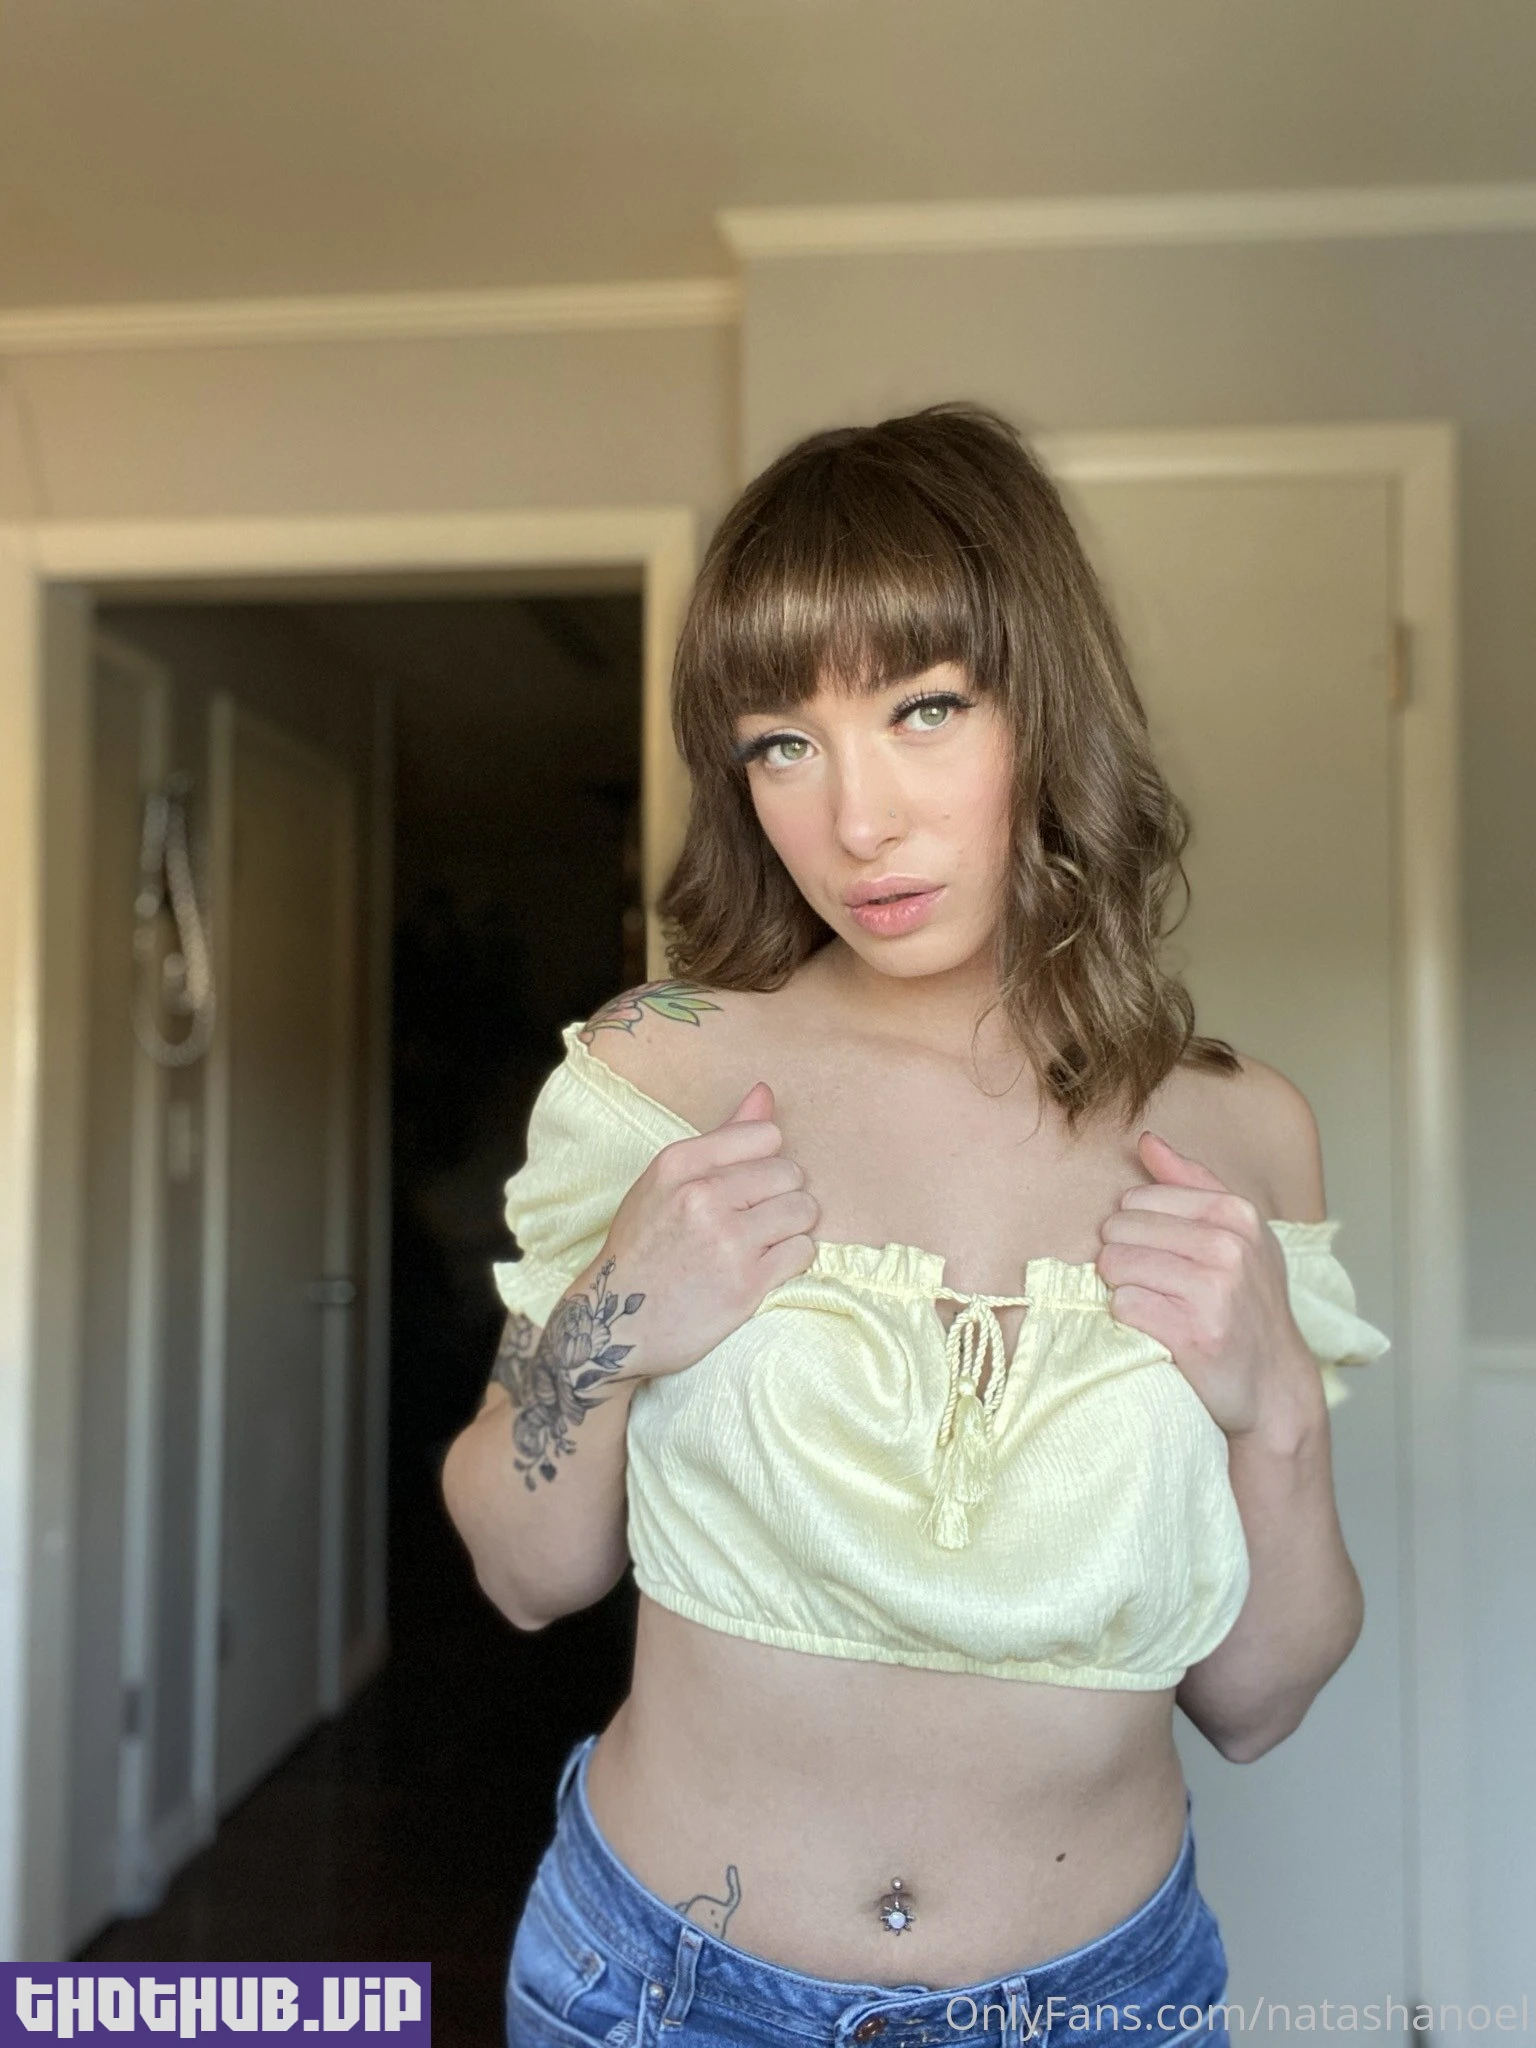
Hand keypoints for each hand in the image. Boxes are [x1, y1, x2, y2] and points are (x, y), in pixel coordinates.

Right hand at [591, 1081, 818, 1383]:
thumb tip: (766, 1092)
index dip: (765, 1160)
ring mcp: (727, 1241)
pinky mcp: (747, 1285)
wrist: (614, 1323)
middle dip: (782, 1195)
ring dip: (791, 1228)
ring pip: (803, 1211)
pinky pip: (802, 1252)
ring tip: (762, 1242)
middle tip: (755, 1219)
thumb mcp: (666, 1182)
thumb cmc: (644, 1247)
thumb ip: (722, 1138)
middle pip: (790, 1173)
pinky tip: (762, 1267)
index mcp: (678, 1163)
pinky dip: (790, 1259)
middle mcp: (702, 1196)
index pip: (765, 1135)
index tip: (748, 1184)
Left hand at [1096, 1132, 1317, 1438]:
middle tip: (1153, 1283)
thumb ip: (1190, 1181)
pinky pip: (1123, 1304)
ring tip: (1153, 1302)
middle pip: (1120, 1229)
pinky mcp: (1192, 1333)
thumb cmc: (1249, 1302)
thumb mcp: (1238, 1233)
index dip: (1135, 1228)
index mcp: (1237, 1214)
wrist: (1274, 1382)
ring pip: (1116, 1265)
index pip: (1138, 1198)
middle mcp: (1228, 1247)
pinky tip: (1156, 1326)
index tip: (1160, 1253)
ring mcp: (1213, 1291)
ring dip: (1122, 1287)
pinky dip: (1128, 1317)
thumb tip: (1146, 1140)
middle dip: (1123, 1256)